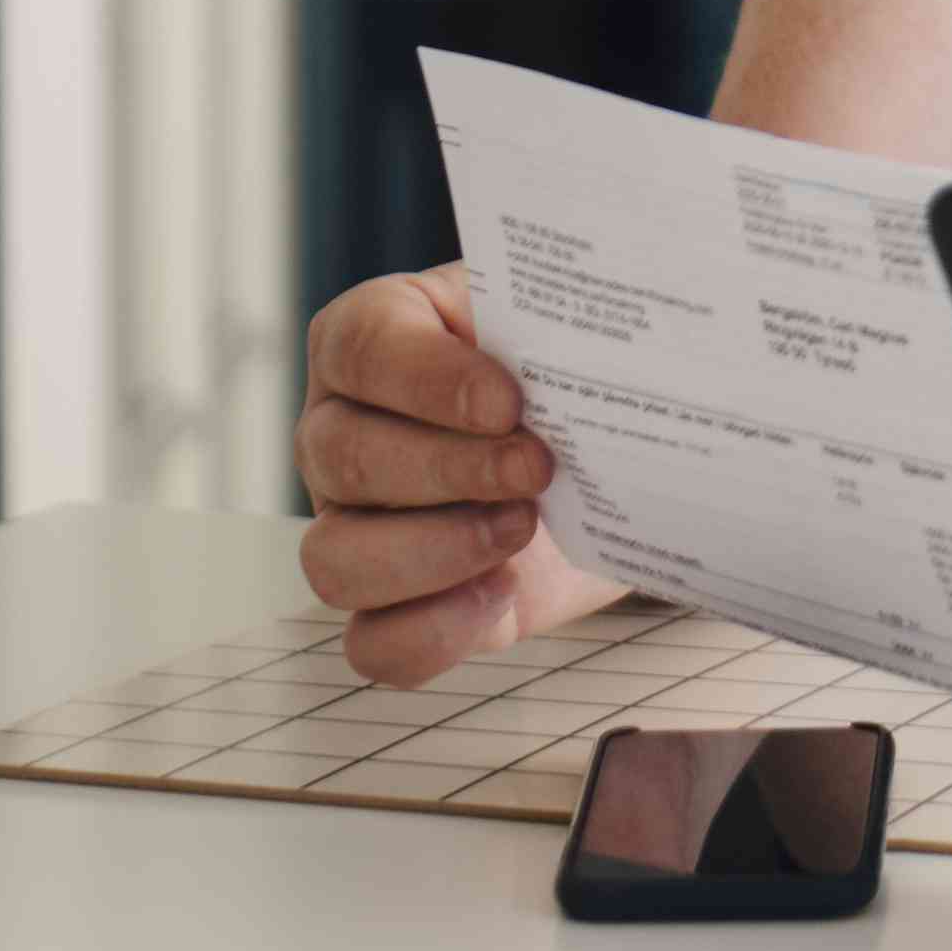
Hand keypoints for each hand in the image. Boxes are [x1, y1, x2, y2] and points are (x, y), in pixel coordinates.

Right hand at [295, 264, 614, 684]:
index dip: (429, 381)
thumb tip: (616, 314)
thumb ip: (559, 307)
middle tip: (539, 467)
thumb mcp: (561, 315)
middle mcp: (340, 434)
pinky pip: (374, 643)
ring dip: (435, 553)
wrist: (606, 452)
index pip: (363, 350)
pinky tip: (501, 592)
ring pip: (335, 561)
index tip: (510, 402)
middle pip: (346, 458)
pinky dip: (435, 631)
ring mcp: (356, 526)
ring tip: (524, 526)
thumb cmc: (567, 363)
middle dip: (451, 468)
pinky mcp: (398, 607)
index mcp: (371, 341)